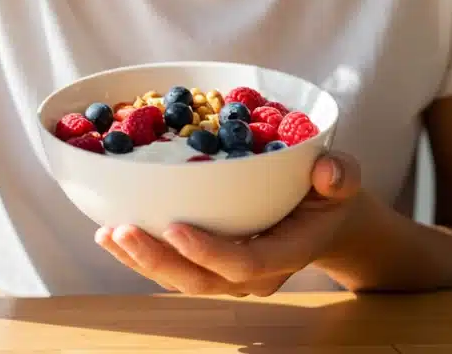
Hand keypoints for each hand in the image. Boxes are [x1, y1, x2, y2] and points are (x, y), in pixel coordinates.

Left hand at [96, 152, 363, 296]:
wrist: (326, 222)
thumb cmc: (330, 196)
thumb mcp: (345, 178)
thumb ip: (341, 174)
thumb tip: (328, 170)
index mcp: (286, 253)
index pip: (244, 262)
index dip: (208, 252)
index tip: (174, 227)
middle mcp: (253, 275)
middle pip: (200, 280)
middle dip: (157, 260)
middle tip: (122, 230)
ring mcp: (229, 276)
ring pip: (180, 280)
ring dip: (139, 260)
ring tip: (106, 233)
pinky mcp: (209, 267)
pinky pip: (172, 269)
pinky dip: (140, 254)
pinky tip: (110, 232)